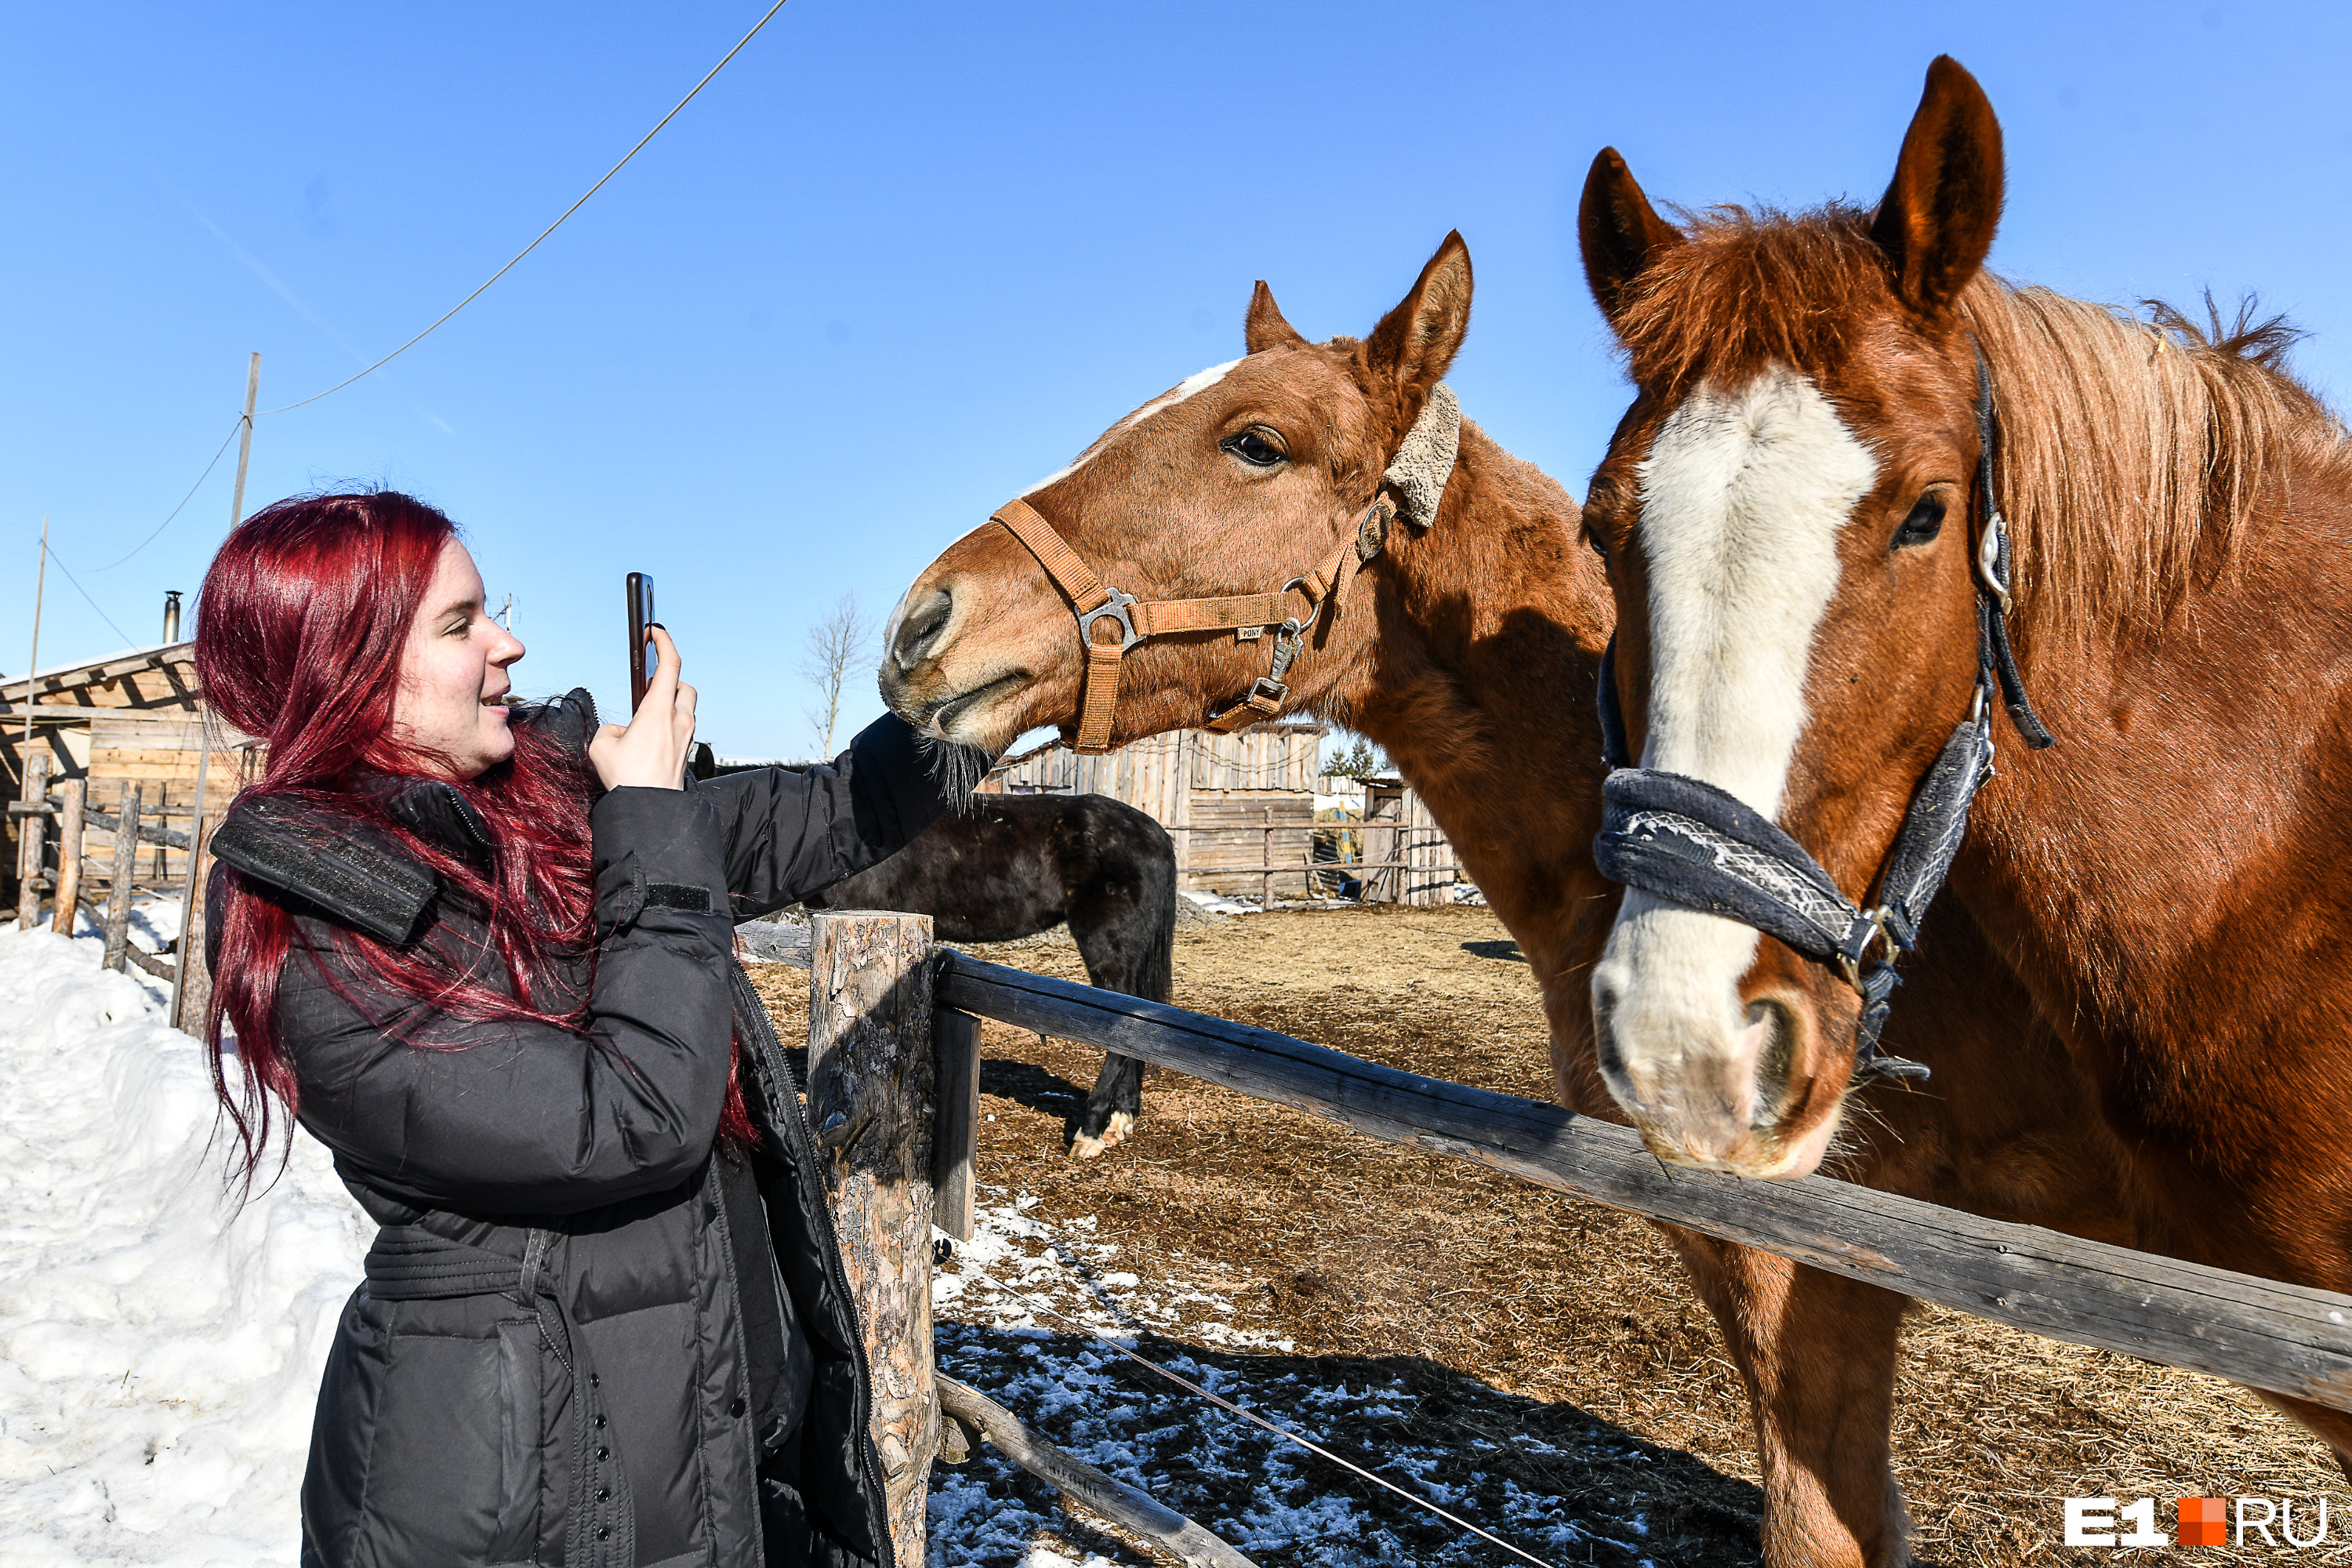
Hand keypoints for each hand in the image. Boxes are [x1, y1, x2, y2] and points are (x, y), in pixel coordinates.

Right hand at [589, 625, 695, 789]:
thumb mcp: (602, 745)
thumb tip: (622, 732)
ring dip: (670, 703)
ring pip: (685, 707)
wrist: (649, 809)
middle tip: (650, 683)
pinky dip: (670, 724)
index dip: (664, 642)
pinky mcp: (686, 752)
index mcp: (659, 711)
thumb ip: (611, 729)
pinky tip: (652, 736)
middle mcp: (679, 720)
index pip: (670, 665)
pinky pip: (682, 728)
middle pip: (684, 685)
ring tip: (647, 714)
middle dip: (669, 679)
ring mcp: (686, 737)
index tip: (656, 632)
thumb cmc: (627, 779)